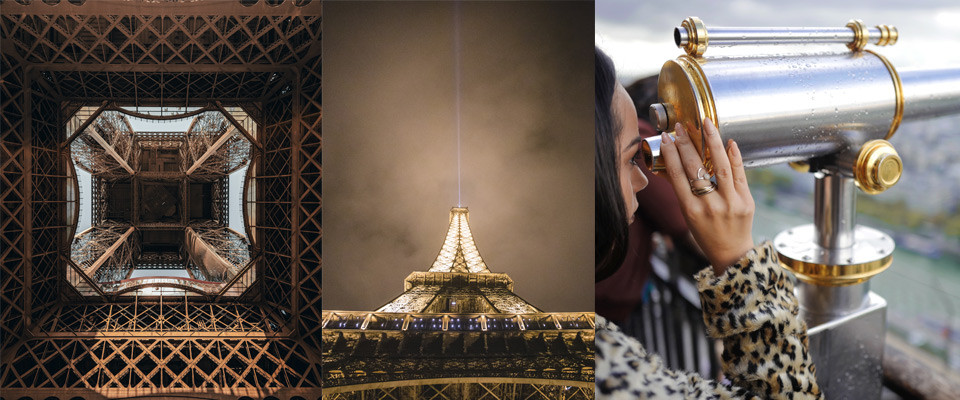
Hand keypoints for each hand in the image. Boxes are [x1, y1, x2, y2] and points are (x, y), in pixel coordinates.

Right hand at [658, 118, 755, 274]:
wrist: (732, 253)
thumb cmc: (705, 233)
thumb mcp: (687, 215)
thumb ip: (683, 190)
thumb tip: (676, 160)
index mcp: (689, 210)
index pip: (677, 175)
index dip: (670, 153)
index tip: (667, 137)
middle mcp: (709, 206)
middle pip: (695, 167)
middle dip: (687, 143)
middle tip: (682, 127)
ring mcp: (730, 203)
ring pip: (720, 166)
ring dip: (712, 142)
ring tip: (706, 124)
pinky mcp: (746, 201)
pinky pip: (740, 174)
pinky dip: (735, 156)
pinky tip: (729, 142)